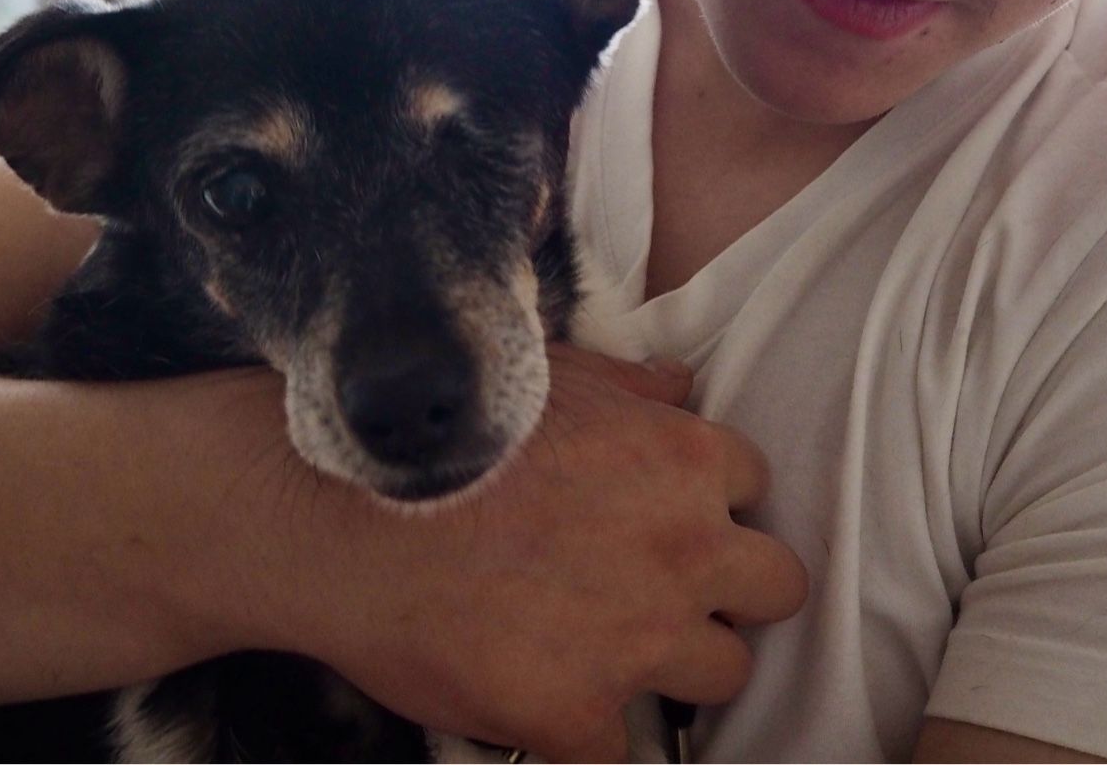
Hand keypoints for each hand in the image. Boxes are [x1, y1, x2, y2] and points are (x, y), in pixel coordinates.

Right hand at [256, 344, 808, 761]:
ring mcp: (635, 640)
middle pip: (775, 588)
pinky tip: (546, 697)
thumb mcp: (542, 379)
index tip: (667, 518)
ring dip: (674, 662)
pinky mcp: (576, 715)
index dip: (709, 504)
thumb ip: (627, 389)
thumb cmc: (434, 440)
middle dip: (728, 590)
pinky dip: (590, 729)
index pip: (754, 486)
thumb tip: (680, 388)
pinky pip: (625, 749)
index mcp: (678, 458)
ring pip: (723, 674)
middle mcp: (681, 548)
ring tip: (609, 647)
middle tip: (664, 589)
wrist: (331, 519)